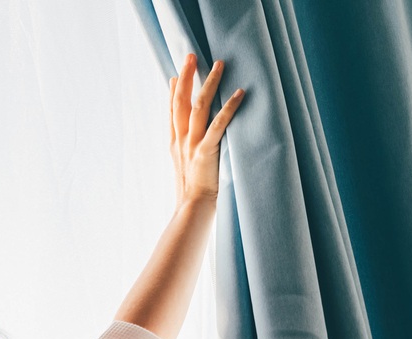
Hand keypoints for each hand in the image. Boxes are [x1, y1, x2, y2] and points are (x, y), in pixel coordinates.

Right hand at [169, 53, 243, 207]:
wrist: (191, 210)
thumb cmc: (192, 194)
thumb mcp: (184, 169)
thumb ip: (185, 151)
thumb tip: (189, 142)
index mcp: (174, 145)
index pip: (172, 112)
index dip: (173, 92)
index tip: (175, 74)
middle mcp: (180, 141)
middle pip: (180, 102)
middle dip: (185, 77)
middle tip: (190, 56)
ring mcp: (192, 145)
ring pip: (198, 107)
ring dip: (208, 83)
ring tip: (218, 64)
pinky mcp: (205, 152)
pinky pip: (218, 125)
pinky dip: (229, 107)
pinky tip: (239, 93)